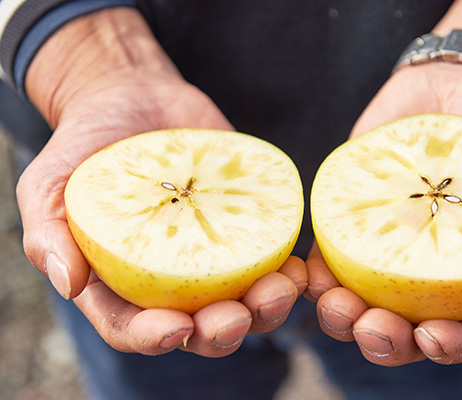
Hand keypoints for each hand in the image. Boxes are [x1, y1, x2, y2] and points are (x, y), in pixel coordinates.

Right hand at [16, 63, 306, 356]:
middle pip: (201, 327)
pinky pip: (273, 255)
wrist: (133, 98)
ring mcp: (214, 253)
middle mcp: (172, 278)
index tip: (176, 326)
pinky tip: (301, 264)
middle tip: (238, 315)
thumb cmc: (84, 147)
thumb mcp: (48, 185)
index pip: (134, 327)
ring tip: (281, 288)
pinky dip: (289, 267)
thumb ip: (49, 235)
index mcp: (121, 283)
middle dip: (224, 331)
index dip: (154, 337)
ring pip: (246, 301)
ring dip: (267, 307)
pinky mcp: (246, 223)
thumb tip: (69, 283)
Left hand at [306, 62, 461, 365]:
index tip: (432, 336)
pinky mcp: (353, 215)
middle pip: (405, 327)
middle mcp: (428, 267)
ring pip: (359, 300)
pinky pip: (328, 254)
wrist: (459, 76)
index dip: (452, 346)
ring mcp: (387, 243)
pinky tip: (307, 274)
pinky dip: (315, 273)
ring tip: (332, 305)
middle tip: (370, 326)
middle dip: (384, 340)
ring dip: (340, 316)